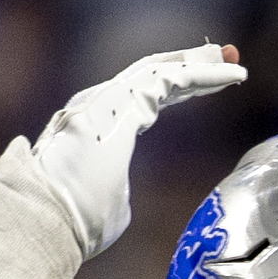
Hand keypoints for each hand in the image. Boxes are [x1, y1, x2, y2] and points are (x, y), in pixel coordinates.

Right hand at [35, 44, 246, 257]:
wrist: (47, 220)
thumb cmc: (73, 223)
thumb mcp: (107, 205)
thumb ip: (117, 191)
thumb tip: (120, 196)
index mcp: (97, 127)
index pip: (144, 98)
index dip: (177, 89)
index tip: (205, 83)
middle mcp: (99, 105)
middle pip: (151, 76)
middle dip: (188, 65)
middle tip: (222, 55)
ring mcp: (105, 99)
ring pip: (160, 71)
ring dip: (197, 65)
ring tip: (230, 58)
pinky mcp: (118, 101)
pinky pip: (169, 80)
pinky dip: (203, 74)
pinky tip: (230, 74)